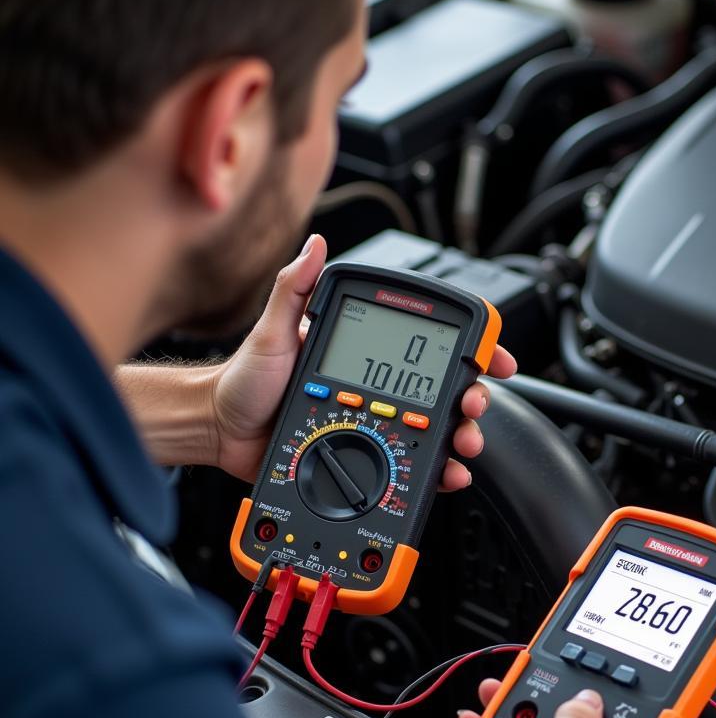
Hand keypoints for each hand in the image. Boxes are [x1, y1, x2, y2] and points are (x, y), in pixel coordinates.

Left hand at [210, 234, 517, 482]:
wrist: (221, 431)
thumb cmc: (245, 378)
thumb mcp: (273, 330)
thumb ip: (295, 289)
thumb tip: (315, 245)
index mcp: (364, 351)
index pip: (427, 343)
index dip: (469, 348)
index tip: (492, 356)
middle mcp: (376, 384)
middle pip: (443, 389)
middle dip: (473, 397)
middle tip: (473, 404)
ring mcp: (375, 421)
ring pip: (435, 428)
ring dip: (462, 434)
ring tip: (464, 442)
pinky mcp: (367, 457)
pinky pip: (411, 464)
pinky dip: (437, 469)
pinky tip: (447, 472)